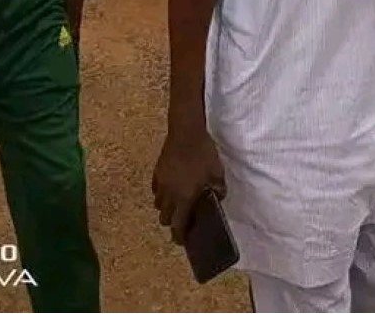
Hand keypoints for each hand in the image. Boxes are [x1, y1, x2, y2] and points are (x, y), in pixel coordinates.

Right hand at [153, 128, 225, 243]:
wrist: (186, 132)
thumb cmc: (203, 155)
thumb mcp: (217, 174)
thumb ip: (219, 190)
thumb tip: (218, 198)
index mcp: (184, 199)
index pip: (177, 226)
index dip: (179, 236)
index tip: (182, 241)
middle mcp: (169, 195)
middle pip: (164, 218)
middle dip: (172, 222)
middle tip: (182, 219)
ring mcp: (161, 183)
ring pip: (158, 204)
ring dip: (166, 207)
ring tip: (176, 202)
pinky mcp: (157, 171)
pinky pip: (156, 189)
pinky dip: (161, 193)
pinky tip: (170, 187)